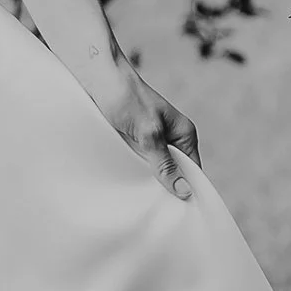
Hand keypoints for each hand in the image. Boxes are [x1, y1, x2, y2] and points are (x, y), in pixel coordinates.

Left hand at [84, 53, 201, 200]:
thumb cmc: (125, 98)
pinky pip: (137, 163)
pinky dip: (133, 174)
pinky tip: (125, 186)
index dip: (187, 190)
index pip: (193, 171)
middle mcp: (170, 137)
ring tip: (140, 203)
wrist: (97, 76)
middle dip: (165, 189)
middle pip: (174, 172)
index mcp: (183, 133)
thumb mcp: (147, 134)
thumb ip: (164, 163)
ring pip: (154, 170)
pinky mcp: (132, 141)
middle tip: (155, 213)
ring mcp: (151, 140)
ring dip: (146, 182)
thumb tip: (184, 192)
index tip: (178, 214)